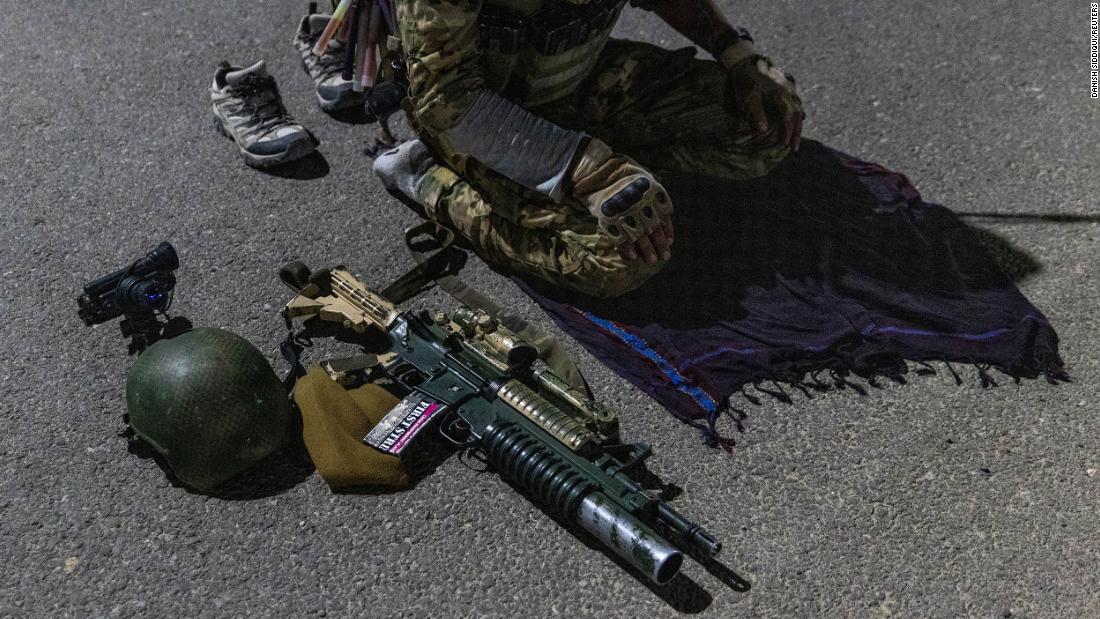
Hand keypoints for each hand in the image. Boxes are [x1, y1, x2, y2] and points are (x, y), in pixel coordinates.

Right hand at [570, 138, 674, 263]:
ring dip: (646, 250)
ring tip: (651, 261)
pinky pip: (620, 238)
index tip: (670, 242)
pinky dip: (627, 249)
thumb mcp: (644, 177)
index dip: (667, 231)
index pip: (663, 216)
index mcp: (651, 194)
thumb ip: (654, 194)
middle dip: (659, 245)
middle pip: (653, 230)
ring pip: (639, 237)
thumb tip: (665, 212)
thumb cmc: (622, 172)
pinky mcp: (609, 220)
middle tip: (664, 257)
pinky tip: (633, 257)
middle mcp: (640, 205)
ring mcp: (624, 213)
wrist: (597, 170)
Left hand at [725, 55, 803, 150]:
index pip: (788, 116)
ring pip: (798, 109)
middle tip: (794, 148)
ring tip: (795, 139)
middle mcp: (788, 92)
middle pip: (797, 115)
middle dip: (796, 132)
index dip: (787, 131)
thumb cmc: (745, 81)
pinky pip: (795, 104)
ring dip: (797, 125)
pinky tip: (796, 122)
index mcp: (780, 94)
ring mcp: (788, 89)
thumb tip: (763, 130)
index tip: (784, 144)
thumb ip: (755, 113)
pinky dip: (796, 115)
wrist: (745, 62)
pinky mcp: (785, 88)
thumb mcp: (748, 97)